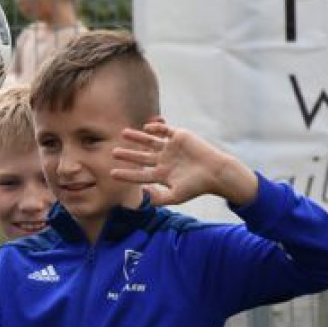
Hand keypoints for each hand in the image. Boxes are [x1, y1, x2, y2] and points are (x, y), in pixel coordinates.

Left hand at [111, 121, 257, 206]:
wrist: (215, 172)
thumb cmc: (197, 186)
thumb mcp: (175, 197)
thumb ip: (158, 198)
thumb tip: (142, 194)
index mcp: (162, 175)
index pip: (140, 175)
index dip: (126, 174)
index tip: (112, 173)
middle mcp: (164, 160)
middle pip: (141, 157)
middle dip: (128, 155)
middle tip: (114, 153)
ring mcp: (171, 148)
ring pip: (150, 142)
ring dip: (136, 138)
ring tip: (123, 134)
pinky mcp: (180, 137)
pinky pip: (164, 130)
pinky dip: (155, 128)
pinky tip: (145, 128)